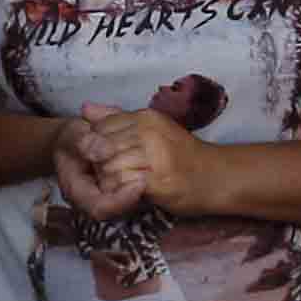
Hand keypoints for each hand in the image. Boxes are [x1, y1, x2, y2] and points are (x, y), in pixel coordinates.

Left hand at [61, 108, 210, 217]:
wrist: (215, 177)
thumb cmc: (182, 154)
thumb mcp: (151, 128)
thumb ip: (117, 118)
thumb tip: (85, 108)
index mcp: (146, 117)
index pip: (103, 126)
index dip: (99, 144)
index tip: (110, 155)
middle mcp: (149, 132)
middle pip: (102, 147)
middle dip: (101, 164)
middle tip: (114, 172)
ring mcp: (154, 156)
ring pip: (109, 167)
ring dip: (110, 180)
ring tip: (123, 183)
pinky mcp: (157, 180)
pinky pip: (123, 185)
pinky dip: (120, 192)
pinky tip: (130, 192)